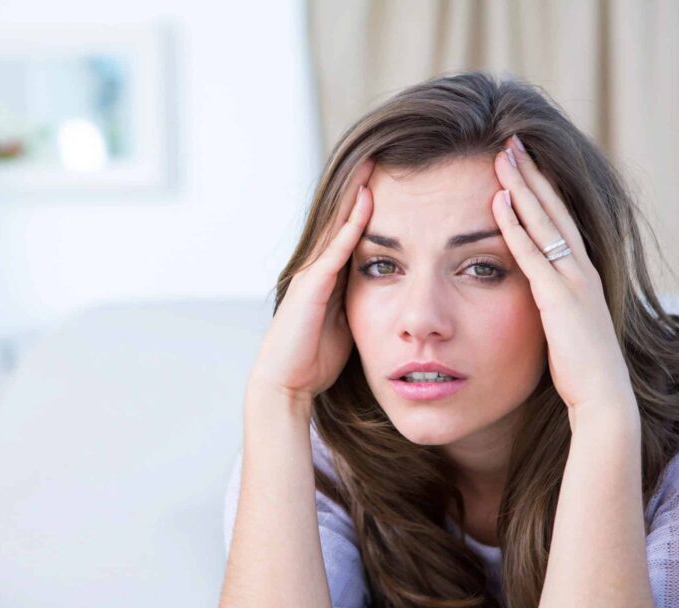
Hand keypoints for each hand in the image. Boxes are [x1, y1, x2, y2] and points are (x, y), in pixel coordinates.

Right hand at [248, 159, 375, 404]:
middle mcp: (317, 268)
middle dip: (360, 186)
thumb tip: (389, 291)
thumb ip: (361, 301)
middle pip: (342, 218)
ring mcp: (312, 275)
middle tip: (381, 152)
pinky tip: (365, 203)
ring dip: (355, 194)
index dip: (367, 204)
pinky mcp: (311, 287)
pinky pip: (334, 250)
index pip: (351, 231)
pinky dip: (350, 226)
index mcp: (327, 276)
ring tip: (373, 162)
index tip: (391, 177)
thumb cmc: (315, 359)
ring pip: (337, 225)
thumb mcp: (348, 322)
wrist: (287, 383)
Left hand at [492, 136, 636, 425]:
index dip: (539, 188)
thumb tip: (533, 294)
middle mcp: (580, 269)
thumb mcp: (563, 325)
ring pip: (544, 223)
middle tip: (510, 139)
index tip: (519, 159)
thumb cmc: (580, 369)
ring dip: (522, 187)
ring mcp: (572, 281)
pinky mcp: (558, 299)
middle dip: (531, 173)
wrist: (603, 398)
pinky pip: (532, 255)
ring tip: (502, 155)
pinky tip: (497, 202)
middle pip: (553, 209)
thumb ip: (550, 303)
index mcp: (580, 274)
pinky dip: (515, 227)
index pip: (557, 220)